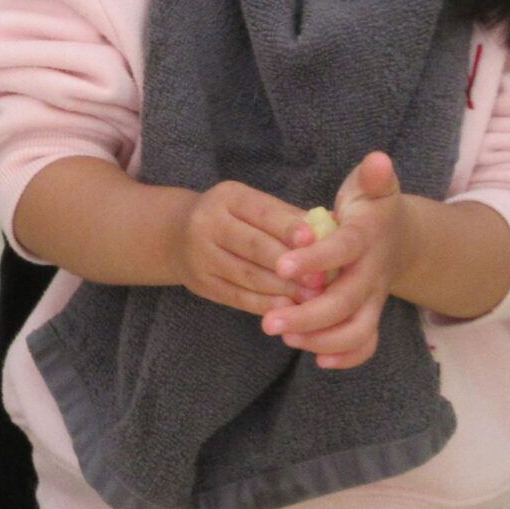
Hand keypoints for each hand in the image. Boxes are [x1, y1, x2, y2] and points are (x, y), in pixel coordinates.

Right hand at [176, 180, 326, 314]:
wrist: (177, 236)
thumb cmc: (234, 218)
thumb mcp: (253, 206)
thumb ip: (288, 217)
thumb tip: (332, 230)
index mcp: (228, 197)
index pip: (263, 212)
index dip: (289, 228)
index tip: (316, 242)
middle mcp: (208, 224)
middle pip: (254, 246)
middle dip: (291, 264)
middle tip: (322, 279)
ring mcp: (201, 256)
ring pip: (248, 275)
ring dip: (283, 289)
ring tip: (313, 299)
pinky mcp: (202, 284)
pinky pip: (238, 297)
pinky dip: (266, 305)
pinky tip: (288, 311)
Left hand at [264, 153, 411, 370]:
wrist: (399, 237)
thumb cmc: (372, 208)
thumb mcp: (372, 187)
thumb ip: (374, 176)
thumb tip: (378, 160)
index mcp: (367, 239)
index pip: (343, 250)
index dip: (316, 259)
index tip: (283, 266)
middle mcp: (373, 274)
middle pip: (346, 301)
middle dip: (308, 315)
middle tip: (269, 322)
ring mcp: (373, 299)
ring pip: (356, 330)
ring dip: (321, 339)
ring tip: (282, 333)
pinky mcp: (370, 315)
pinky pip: (365, 344)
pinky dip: (346, 357)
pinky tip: (317, 358)